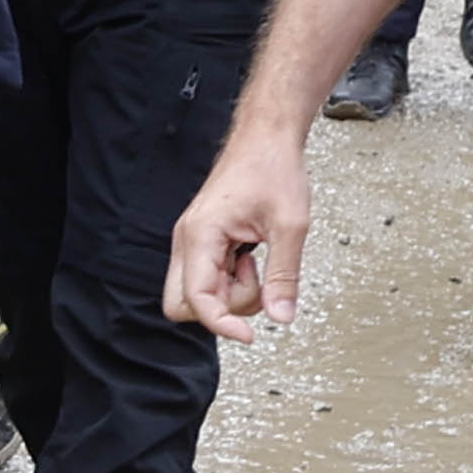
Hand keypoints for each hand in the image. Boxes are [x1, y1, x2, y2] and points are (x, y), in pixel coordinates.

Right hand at [165, 117, 318, 340]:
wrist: (266, 137)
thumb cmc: (272, 167)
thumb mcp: (291, 225)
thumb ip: (284, 275)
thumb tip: (281, 317)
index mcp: (200, 235)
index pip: (197, 301)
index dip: (222, 324)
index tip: (250, 335)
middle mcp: (188, 239)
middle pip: (182, 305)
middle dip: (221, 308)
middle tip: (255, 282)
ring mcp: (193, 241)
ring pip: (197, 294)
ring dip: (231, 292)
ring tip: (256, 259)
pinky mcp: (203, 241)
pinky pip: (209, 278)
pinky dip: (232, 279)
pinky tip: (250, 255)